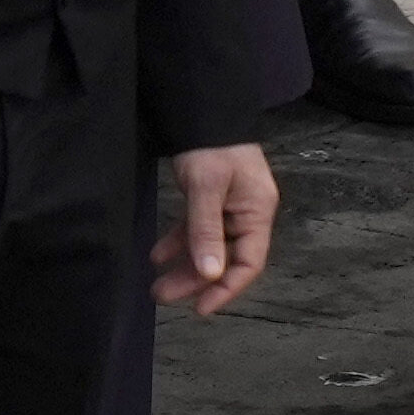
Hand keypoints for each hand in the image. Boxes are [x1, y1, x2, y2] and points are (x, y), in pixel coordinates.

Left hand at [153, 139, 277, 317]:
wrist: (201, 106)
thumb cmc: (211, 144)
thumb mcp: (206, 186)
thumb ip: (206, 230)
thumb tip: (210, 274)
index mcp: (257, 212)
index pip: (248, 262)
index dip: (226, 289)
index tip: (200, 308)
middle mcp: (246, 214)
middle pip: (224, 259)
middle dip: (195, 280)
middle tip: (161, 295)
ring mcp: (228, 207)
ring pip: (207, 247)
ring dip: (183, 266)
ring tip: (156, 284)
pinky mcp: (209, 199)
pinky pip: (196, 230)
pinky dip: (178, 243)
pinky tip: (157, 255)